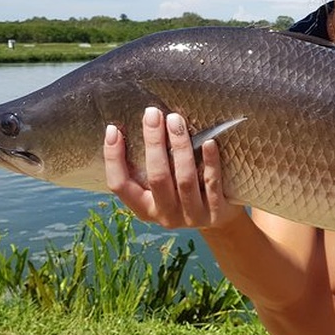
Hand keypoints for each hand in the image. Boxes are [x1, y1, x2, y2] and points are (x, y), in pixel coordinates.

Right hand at [104, 107, 244, 229]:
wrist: (222, 221)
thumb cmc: (185, 194)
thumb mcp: (162, 189)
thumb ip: (150, 167)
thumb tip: (140, 125)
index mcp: (145, 209)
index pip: (120, 185)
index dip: (113, 158)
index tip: (113, 130)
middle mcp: (166, 215)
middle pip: (157, 177)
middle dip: (153, 142)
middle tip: (152, 113)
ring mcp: (192, 216)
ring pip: (184, 179)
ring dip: (180, 147)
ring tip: (176, 121)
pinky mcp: (216, 212)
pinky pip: (212, 183)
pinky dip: (210, 162)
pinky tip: (209, 142)